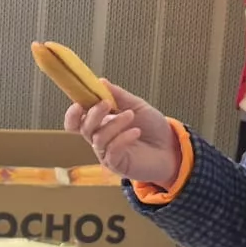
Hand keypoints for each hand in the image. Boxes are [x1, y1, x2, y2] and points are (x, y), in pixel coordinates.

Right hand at [64, 80, 182, 185]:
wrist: (172, 147)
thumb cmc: (153, 129)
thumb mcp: (137, 106)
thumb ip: (118, 96)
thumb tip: (100, 82)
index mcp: (101, 123)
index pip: (76, 120)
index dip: (73, 113)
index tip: (80, 103)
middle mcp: (100, 138)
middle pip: (83, 128)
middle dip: (93, 114)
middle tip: (108, 103)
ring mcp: (107, 153)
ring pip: (98, 138)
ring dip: (114, 124)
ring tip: (131, 115)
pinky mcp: (116, 165)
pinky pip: (111, 151)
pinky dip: (122, 139)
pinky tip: (135, 132)